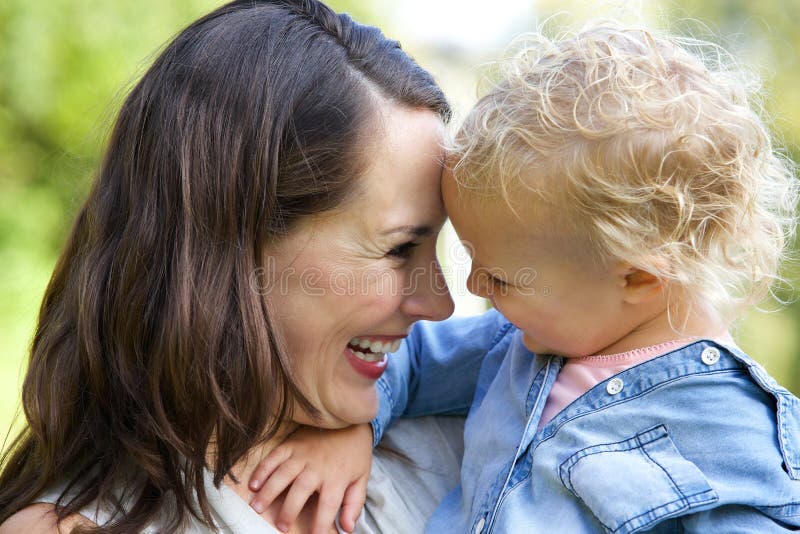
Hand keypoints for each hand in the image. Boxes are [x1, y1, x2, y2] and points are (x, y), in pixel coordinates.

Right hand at [248, 423, 373, 533]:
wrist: (351, 420)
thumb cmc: (355, 454)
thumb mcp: (362, 478)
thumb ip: (354, 504)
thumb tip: (347, 528)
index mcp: (337, 477)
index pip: (327, 506)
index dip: (320, 525)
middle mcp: (318, 466)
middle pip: (300, 491)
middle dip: (289, 511)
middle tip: (281, 527)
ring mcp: (303, 454)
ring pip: (282, 474)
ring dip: (268, 491)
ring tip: (257, 507)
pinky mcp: (292, 444)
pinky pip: (274, 457)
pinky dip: (263, 470)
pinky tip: (253, 484)